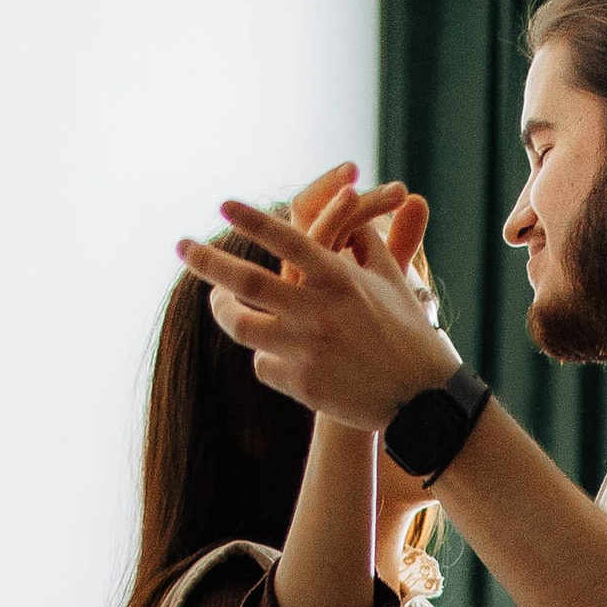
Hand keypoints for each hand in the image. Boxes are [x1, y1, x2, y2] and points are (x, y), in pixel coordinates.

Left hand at [178, 194, 453, 432]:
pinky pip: (263, 365)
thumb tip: (347, 214)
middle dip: (208, 262)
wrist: (424, 401)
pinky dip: (265, 357)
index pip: (288, 240)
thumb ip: (366, 244)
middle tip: (182, 246)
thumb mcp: (394, 281)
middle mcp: (319, 312)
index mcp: (340, 280)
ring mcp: (308, 351)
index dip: (253, 220)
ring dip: (223, 312)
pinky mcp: (303, 385)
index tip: (224, 204)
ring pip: (242, 327)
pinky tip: (272, 353)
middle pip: (246, 283)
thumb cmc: (410, 335)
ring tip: (217, 302)